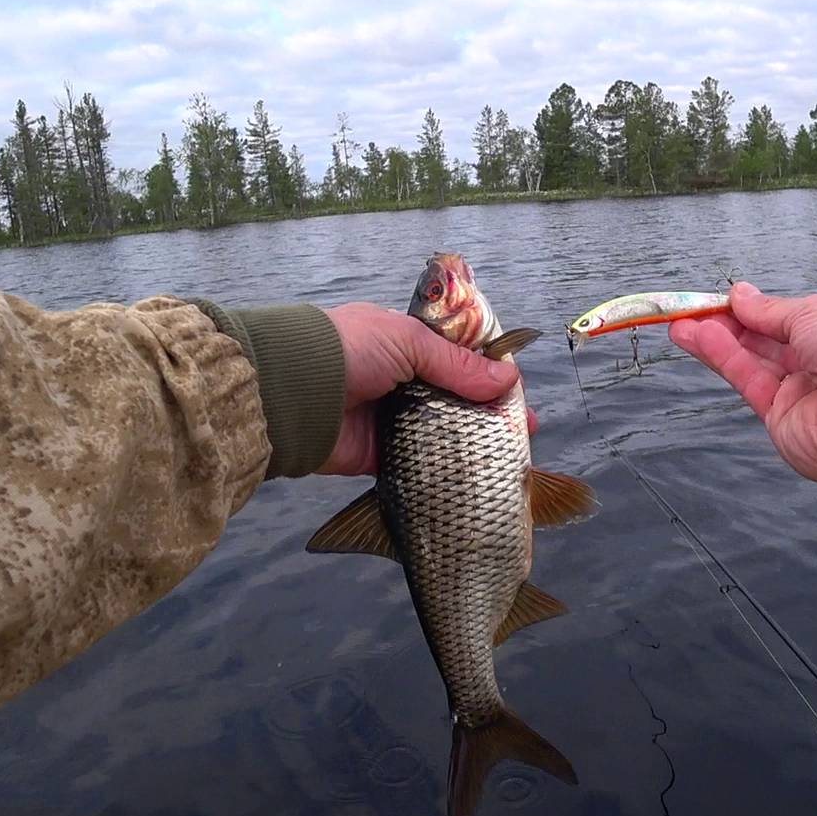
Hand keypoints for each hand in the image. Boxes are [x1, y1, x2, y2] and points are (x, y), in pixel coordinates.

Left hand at [319, 303, 535, 475]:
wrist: (292, 394)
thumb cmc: (348, 350)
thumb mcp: (408, 341)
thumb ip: (458, 363)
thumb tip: (508, 378)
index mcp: (402, 344)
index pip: (455, 357)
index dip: (488, 371)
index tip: (517, 387)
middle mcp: (399, 381)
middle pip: (455, 398)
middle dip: (489, 411)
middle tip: (524, 426)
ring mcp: (392, 420)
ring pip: (443, 432)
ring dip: (474, 441)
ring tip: (512, 452)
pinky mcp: (383, 456)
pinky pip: (424, 463)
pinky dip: (448, 468)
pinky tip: (479, 474)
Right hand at [669, 283, 816, 484]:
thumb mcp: (812, 313)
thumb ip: (769, 311)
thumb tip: (740, 295)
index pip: (784, 321)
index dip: (751, 310)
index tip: (719, 299)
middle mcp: (815, 363)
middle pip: (762, 342)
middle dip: (725, 325)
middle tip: (688, 310)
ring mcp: (797, 393)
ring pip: (749, 362)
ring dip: (715, 341)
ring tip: (680, 324)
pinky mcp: (779, 418)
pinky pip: (747, 382)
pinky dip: (724, 360)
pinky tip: (701, 339)